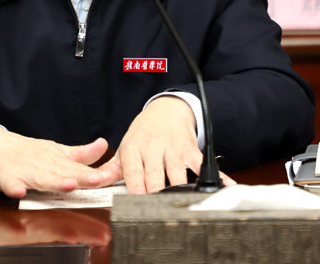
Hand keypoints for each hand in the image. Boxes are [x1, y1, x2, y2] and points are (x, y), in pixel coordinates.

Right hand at [0, 127, 114, 197]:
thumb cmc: (24, 153)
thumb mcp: (55, 152)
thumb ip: (79, 154)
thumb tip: (103, 146)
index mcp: (56, 160)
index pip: (79, 168)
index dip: (94, 174)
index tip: (109, 178)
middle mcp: (43, 165)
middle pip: (64, 173)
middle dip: (81, 177)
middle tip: (98, 180)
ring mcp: (24, 171)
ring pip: (41, 178)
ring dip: (54, 181)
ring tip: (68, 184)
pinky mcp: (4, 177)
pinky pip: (9, 183)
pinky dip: (14, 187)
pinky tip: (19, 191)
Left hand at [98, 96, 235, 193]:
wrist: (166, 110)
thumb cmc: (144, 133)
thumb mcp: (125, 147)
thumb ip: (111, 169)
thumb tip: (96, 184)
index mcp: (133, 148)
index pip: (133, 171)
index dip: (136, 188)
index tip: (136, 203)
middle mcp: (153, 148)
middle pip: (155, 175)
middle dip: (156, 192)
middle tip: (156, 210)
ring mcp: (173, 150)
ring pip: (177, 173)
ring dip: (180, 189)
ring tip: (181, 205)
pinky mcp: (191, 151)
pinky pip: (203, 165)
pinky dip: (215, 176)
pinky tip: (222, 186)